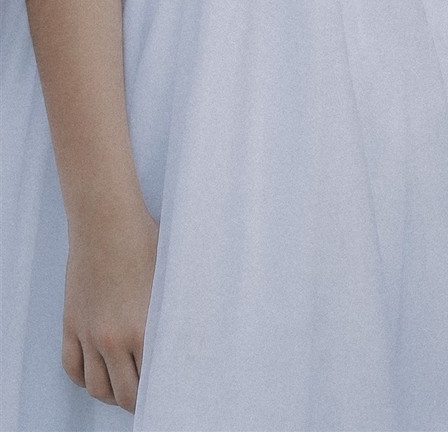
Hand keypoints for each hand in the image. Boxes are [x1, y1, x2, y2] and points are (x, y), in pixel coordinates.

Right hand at [63, 201, 157, 411]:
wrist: (106, 221)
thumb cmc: (146, 241)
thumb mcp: (171, 276)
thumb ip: (178, 309)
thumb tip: (198, 328)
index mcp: (144, 329)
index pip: (153, 382)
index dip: (162, 393)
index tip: (170, 393)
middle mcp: (113, 339)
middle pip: (123, 394)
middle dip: (137, 403)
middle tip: (148, 400)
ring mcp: (89, 334)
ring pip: (96, 386)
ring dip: (110, 394)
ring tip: (123, 390)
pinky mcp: (71, 325)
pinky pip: (72, 368)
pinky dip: (83, 379)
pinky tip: (96, 374)